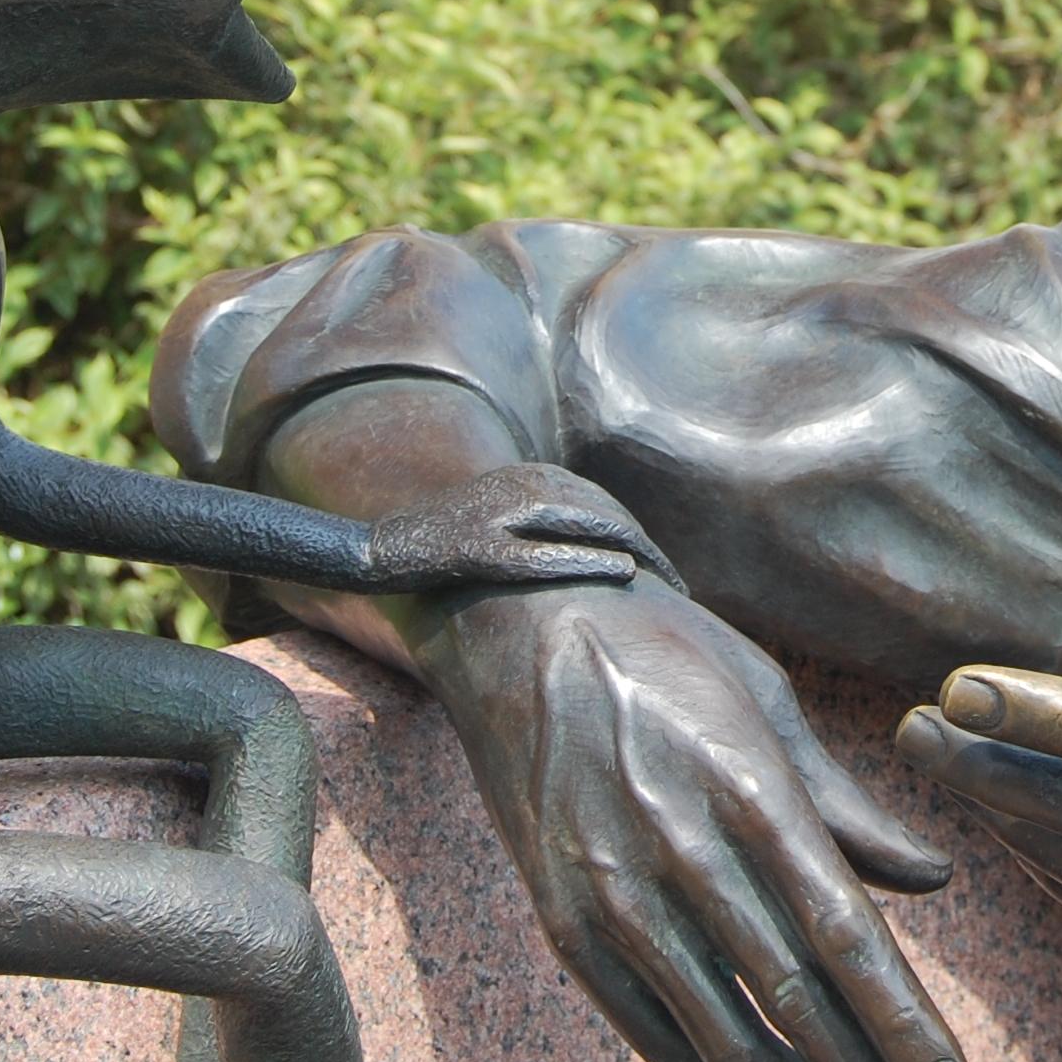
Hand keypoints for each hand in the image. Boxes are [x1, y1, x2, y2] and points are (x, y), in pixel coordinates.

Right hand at [361, 462, 686, 592]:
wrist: (380, 547)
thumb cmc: (446, 540)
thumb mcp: (502, 514)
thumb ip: (544, 520)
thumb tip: (596, 546)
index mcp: (528, 477)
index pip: (602, 504)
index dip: (640, 536)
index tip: (667, 568)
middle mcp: (519, 487)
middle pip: (603, 512)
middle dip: (648, 548)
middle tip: (681, 584)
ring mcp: (497, 516)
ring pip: (584, 526)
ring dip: (633, 552)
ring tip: (666, 584)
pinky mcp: (477, 549)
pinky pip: (542, 555)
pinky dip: (587, 561)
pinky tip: (622, 573)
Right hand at [417, 576, 973, 1061]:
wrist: (517, 630)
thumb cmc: (666, 656)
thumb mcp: (768, 701)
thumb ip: (846, 804)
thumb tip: (932, 878)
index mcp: (749, 787)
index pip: (845, 933)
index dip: (904, 1022)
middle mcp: (683, 850)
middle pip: (795, 996)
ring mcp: (614, 893)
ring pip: (722, 1030)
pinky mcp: (563, 922)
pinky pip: (648, 1026)